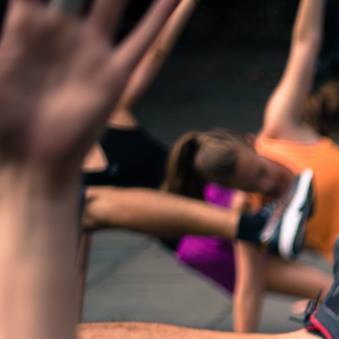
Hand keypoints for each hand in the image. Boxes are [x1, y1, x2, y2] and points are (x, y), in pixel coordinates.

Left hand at [0, 0, 178, 185]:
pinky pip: (144, 40)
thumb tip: (19, 11)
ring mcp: (90, 51)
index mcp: (24, 24)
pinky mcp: (114, 76)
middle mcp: (61, 31)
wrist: (28, 161)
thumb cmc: (1, 120)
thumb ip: (6, 36)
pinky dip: (162, 16)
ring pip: (113, 3)